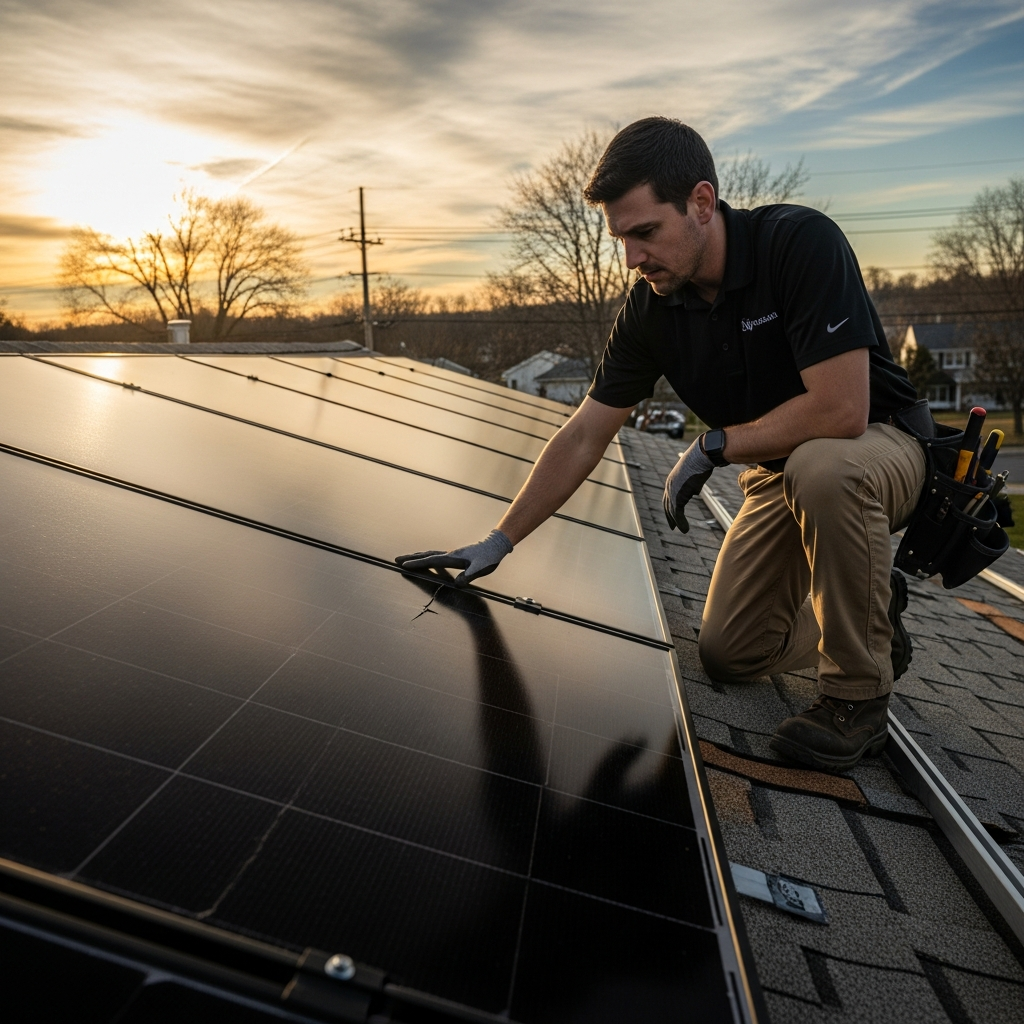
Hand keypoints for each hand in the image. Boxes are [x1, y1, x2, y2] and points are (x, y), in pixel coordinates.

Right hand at [395, 529, 513, 585]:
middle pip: (426, 555)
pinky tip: (427, 562)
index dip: (417, 564)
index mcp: (452, 558)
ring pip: (430, 554)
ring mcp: (452, 554)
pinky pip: (436, 557)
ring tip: (406, 559)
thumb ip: (469, 576)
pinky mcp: (456, 555)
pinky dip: (427, 558)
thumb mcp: (480, 569)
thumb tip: (457, 584)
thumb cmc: (489, 557)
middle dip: (411, 558)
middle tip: (397, 559)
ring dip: (417, 557)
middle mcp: (449, 554)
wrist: (496, 546)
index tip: (404, 565)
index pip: (431, 561)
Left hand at [663, 436, 713, 531]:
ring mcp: (672, 490)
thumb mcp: (695, 475)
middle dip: (670, 516)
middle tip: (673, 527)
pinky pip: (677, 513)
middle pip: (667, 505)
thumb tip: (694, 492)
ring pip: (672, 511)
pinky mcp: (678, 495)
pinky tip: (685, 530)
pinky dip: (681, 523)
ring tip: (683, 531)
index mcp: (672, 480)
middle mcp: (670, 486)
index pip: (668, 496)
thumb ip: (692, 485)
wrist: (702, 455)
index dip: (670, 507)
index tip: (673, 515)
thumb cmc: (701, 461)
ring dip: (677, 522)